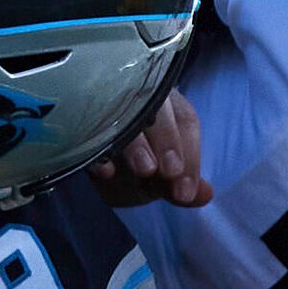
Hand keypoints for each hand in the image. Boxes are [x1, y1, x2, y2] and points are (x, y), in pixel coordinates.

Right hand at [89, 88, 210, 210]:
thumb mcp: (159, 177)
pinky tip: (106, 171)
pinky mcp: (82, 114)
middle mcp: (140, 93)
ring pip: (126, 112)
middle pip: (158, 109)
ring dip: (137, 143)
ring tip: (145, 170)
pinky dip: (99, 150)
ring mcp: (109, 99)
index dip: (190, 156)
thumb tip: (205, 195)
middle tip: (170, 173)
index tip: (185, 191)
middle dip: (167, 141)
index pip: (185, 121)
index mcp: (167, 104)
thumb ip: (180, 185)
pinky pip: (90, 125)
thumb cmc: (138, 161)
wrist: (96, 159)